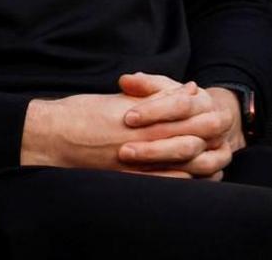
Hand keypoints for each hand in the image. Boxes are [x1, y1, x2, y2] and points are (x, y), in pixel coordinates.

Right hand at [20, 80, 231, 177]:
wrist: (49, 135)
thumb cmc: (79, 112)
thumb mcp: (116, 98)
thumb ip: (151, 95)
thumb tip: (186, 90)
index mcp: (137, 116)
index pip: (183, 114)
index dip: (202, 113)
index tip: (214, 110)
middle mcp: (139, 139)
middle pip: (188, 139)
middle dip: (208, 135)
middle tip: (222, 131)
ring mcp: (134, 162)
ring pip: (181, 163)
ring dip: (200, 159)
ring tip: (212, 154)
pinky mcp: (126, 177)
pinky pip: (164, 182)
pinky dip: (183, 178)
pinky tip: (192, 175)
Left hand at [119, 73, 243, 179]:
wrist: (207, 121)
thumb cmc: (177, 103)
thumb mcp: (164, 88)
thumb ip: (145, 84)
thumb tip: (125, 81)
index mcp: (204, 102)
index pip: (181, 105)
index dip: (154, 111)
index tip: (128, 118)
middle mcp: (217, 126)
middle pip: (191, 138)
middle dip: (155, 146)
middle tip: (124, 150)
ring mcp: (220, 150)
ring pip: (198, 162)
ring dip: (165, 165)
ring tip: (134, 165)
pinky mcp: (218, 170)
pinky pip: (202, 180)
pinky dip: (177, 180)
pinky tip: (150, 179)